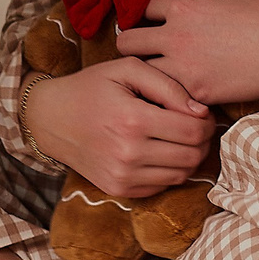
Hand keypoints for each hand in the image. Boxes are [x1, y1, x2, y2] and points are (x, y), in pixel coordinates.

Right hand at [23, 59, 214, 198]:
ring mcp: (122, 176)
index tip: (202, 113)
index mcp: (133, 120)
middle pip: (192, 156)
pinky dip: (170, 170)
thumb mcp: (127, 70)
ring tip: (180, 138)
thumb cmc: (91, 88)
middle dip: (202, 140)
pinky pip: (162, 186)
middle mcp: (128, 153)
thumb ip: (169, 86)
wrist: (51, 118)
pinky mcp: (118, 189)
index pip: (193, 131)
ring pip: (182, 175)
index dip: (207, 122)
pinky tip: (161, 151)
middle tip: (196, 126)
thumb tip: (201, 112)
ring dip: (190, 157)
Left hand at [116, 0, 258, 104]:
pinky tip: (172, 97)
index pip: (142, 4)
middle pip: (127, 41)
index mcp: (185, 6)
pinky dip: (168, 96)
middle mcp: (176, 35)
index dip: (140, 10)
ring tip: (151, 79)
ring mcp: (184, 67)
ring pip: (141, 74)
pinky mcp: (195, 92)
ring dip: (145, 74)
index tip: (142, 18)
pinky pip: (168, 95)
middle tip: (138, 52)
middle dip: (130, 45)